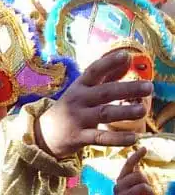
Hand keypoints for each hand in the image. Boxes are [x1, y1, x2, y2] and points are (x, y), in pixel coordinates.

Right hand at [36, 50, 152, 158]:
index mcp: (80, 87)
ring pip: (104, 114)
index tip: (126, 56)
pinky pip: (100, 138)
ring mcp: (78, 119)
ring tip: (143, 110)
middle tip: (148, 87)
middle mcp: (78, 100)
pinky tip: (134, 138)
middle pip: (105, 92)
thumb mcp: (83, 90)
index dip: (109, 63)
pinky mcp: (79, 137)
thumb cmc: (71, 108)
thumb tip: (128, 59)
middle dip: (127, 89)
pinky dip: (117, 139)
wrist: (45, 133)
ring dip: (124, 112)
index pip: (94, 71)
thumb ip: (106, 76)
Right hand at [109, 147, 153, 194]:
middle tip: (148, 191)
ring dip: (150, 193)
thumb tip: (136, 165)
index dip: (135, 156)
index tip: (143, 148)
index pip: (127, 166)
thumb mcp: (126, 192)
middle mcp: (118, 189)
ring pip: (142, 187)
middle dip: (147, 181)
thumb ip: (130, 180)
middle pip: (137, 175)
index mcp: (119, 183)